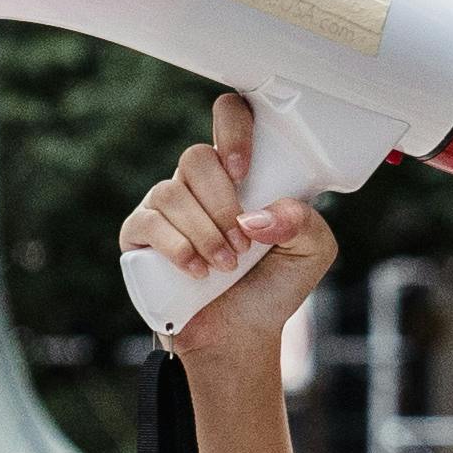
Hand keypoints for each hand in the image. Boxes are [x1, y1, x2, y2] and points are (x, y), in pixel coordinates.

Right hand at [115, 89, 337, 375]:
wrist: (241, 335)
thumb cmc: (274, 286)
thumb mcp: (313, 251)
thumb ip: (303, 221)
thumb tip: (257, 216)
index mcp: (239, 172)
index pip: (229, 117)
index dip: (232, 130)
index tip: (243, 169)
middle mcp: (198, 183)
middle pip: (195, 158)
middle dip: (222, 204)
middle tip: (243, 244)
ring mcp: (166, 207)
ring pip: (171, 192)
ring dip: (204, 232)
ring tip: (225, 266)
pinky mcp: (140, 236)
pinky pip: (147, 223)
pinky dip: (176, 248)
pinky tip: (196, 271)